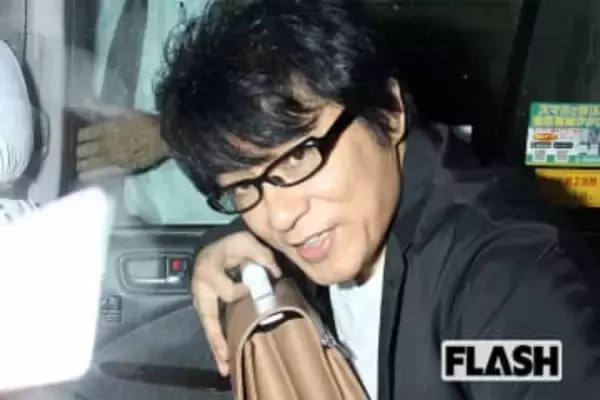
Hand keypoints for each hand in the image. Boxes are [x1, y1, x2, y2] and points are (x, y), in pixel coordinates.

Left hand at [75, 104, 168, 174]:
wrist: (164, 138)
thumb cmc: (146, 122)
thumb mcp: (125, 111)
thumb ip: (104, 109)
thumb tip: (86, 103)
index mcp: (107, 128)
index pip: (85, 133)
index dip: (81, 136)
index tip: (79, 137)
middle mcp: (107, 144)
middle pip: (85, 149)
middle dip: (79, 150)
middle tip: (77, 152)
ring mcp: (114, 158)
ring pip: (91, 162)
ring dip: (82, 163)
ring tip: (78, 165)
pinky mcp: (122, 168)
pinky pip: (103, 172)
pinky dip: (92, 174)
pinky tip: (83, 176)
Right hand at [192, 231, 281, 375]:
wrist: (212, 247)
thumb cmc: (230, 244)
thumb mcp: (246, 242)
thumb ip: (262, 255)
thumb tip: (277, 274)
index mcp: (209, 272)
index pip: (225, 291)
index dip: (238, 293)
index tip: (250, 290)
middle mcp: (201, 290)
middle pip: (209, 317)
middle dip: (218, 338)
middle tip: (227, 358)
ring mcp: (201, 300)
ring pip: (208, 327)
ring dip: (217, 347)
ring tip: (225, 368)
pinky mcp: (205, 307)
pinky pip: (210, 327)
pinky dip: (217, 343)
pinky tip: (224, 360)